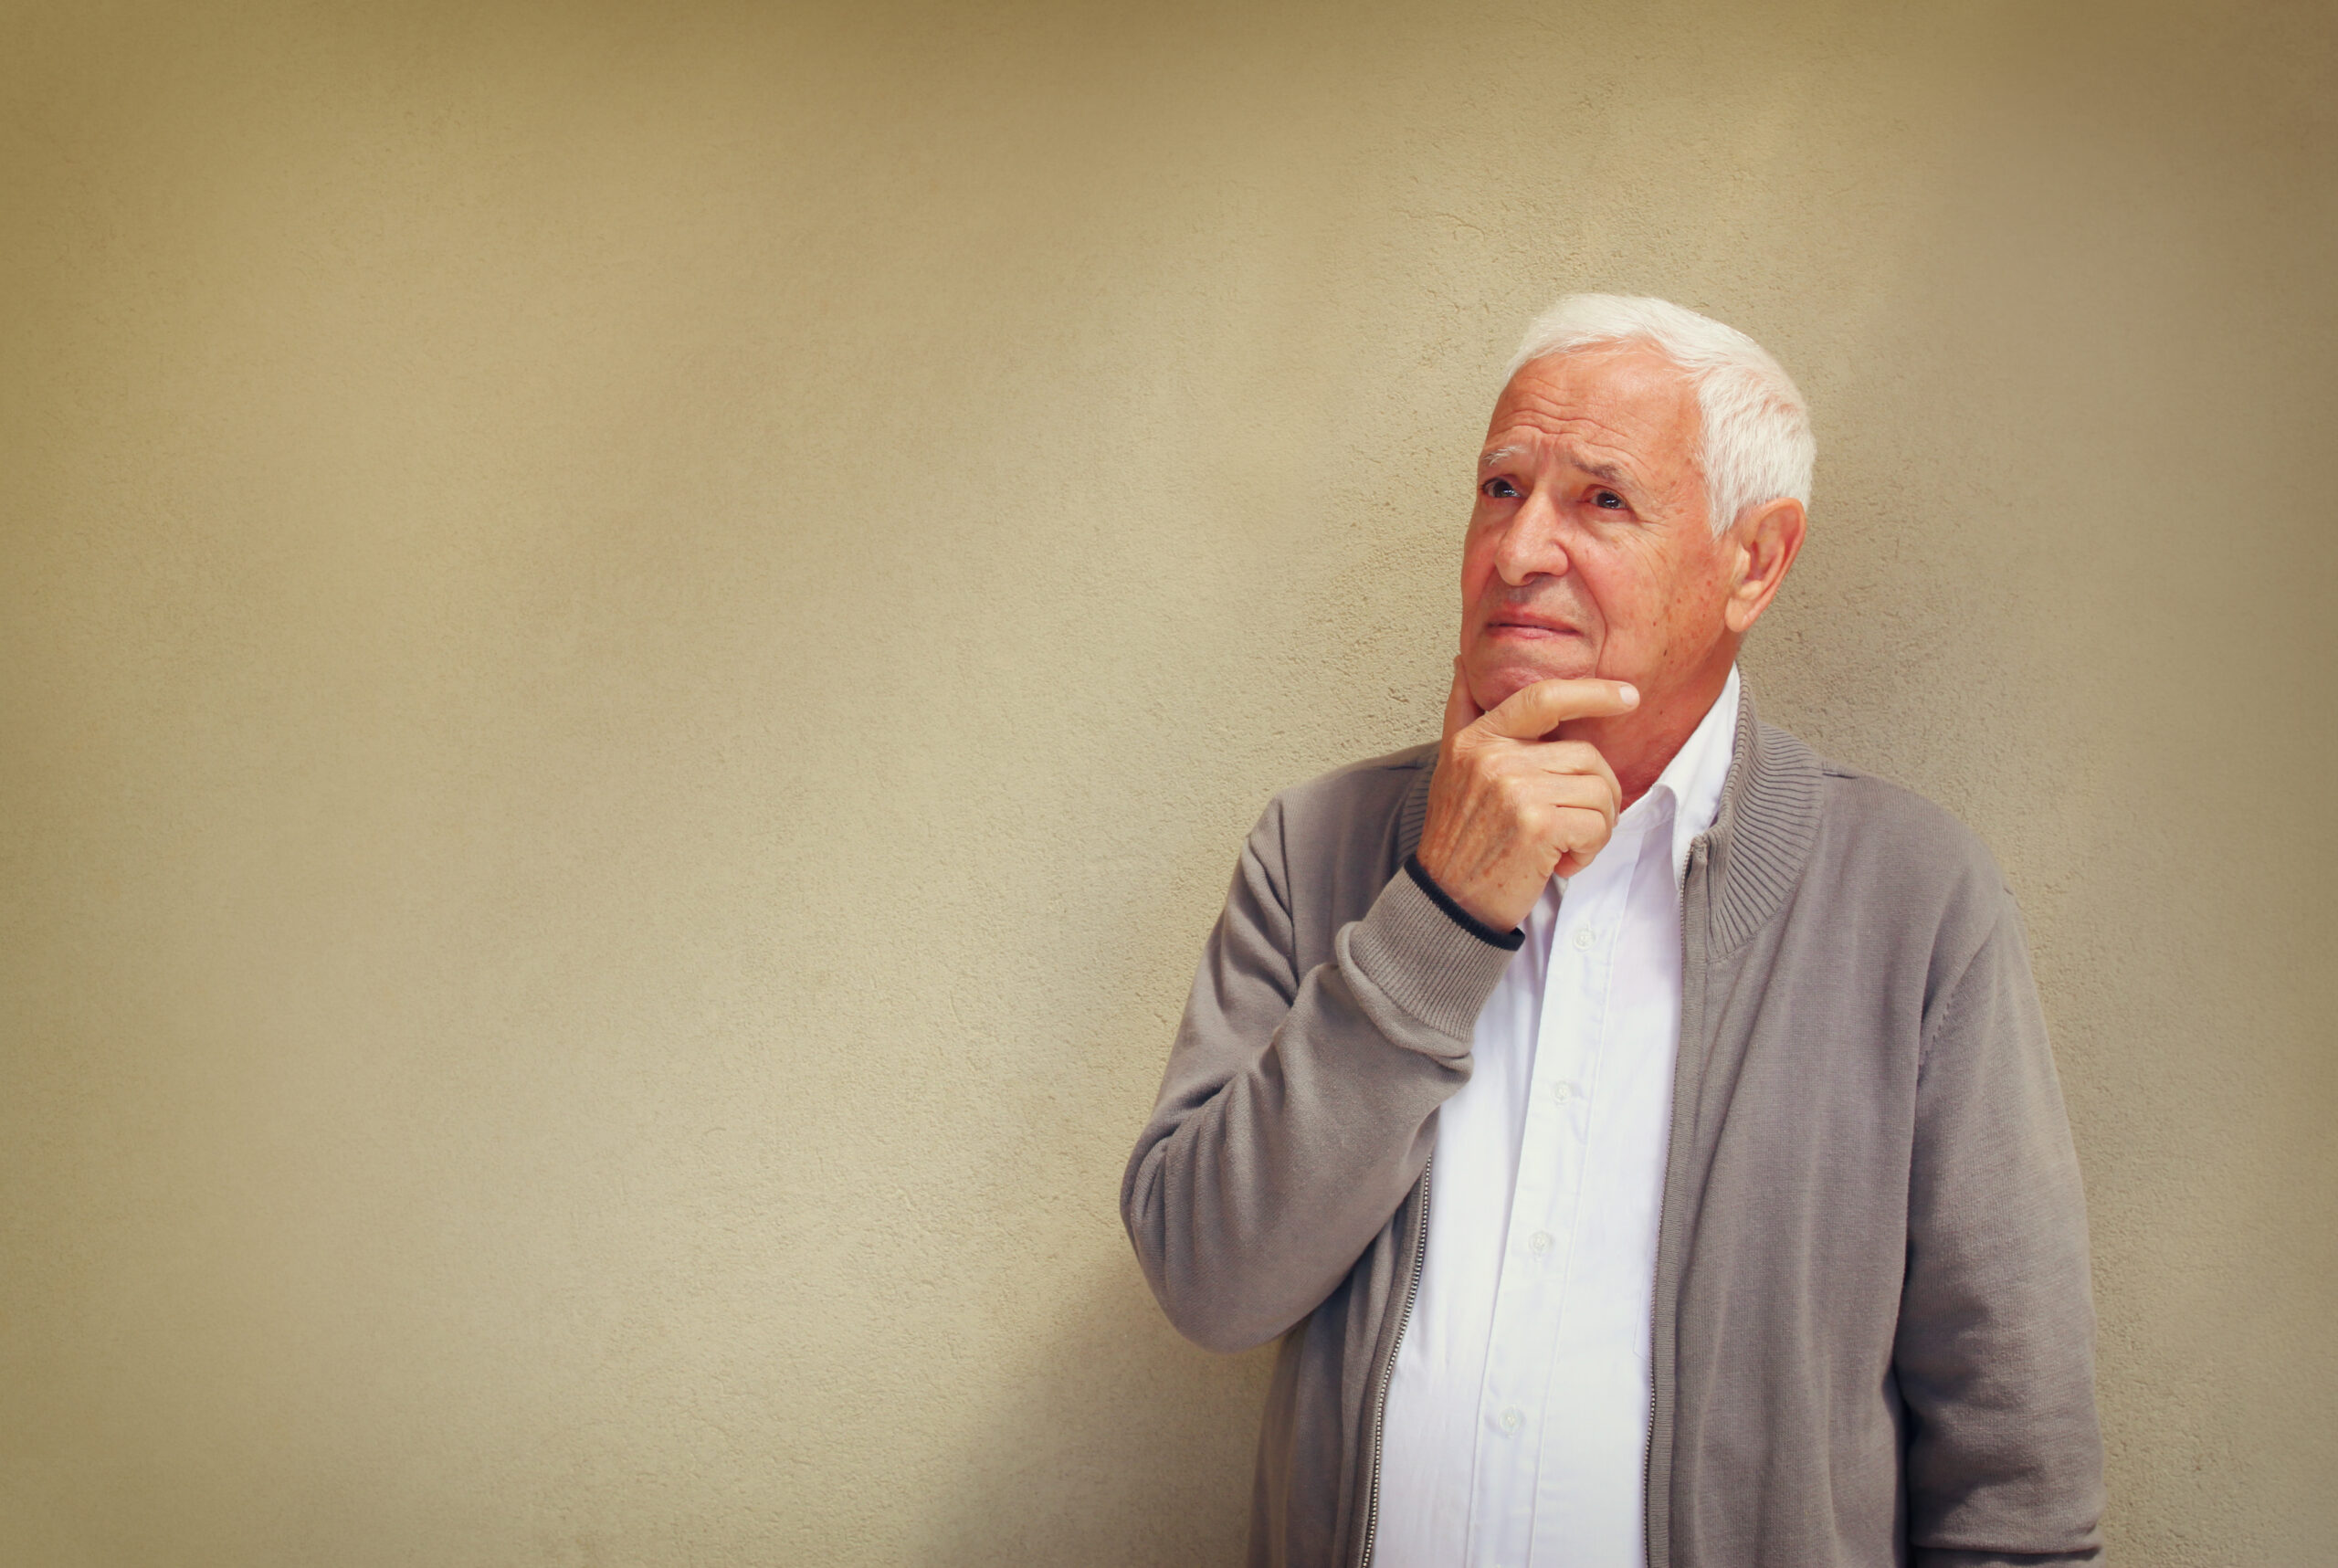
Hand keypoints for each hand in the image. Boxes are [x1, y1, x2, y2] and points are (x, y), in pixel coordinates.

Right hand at [1413, 660, 1637, 932]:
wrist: (1447, 900)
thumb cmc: (1458, 837)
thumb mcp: (1451, 767)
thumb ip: (1462, 714)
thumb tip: (1463, 663)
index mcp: (1478, 739)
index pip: (1543, 699)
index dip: (1592, 692)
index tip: (1628, 696)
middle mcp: (1495, 758)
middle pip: (1587, 756)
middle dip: (1597, 795)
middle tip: (1571, 826)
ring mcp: (1516, 790)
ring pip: (1599, 791)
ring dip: (1596, 826)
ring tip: (1563, 845)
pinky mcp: (1537, 825)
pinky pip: (1597, 824)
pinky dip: (1590, 850)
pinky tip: (1560, 862)